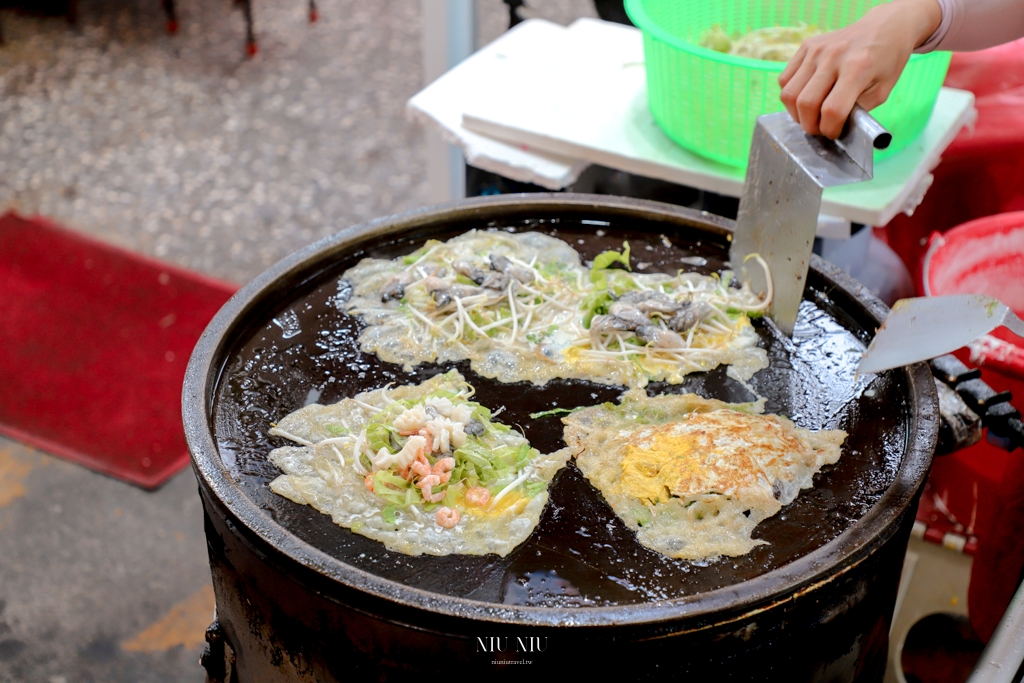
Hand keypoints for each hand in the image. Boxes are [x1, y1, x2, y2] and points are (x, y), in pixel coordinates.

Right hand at [778, 0, 941, 138]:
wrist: (884, 28)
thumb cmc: (886, 61)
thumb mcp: (882, 91)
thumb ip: (857, 111)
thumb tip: (833, 128)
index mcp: (858, 67)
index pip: (832, 110)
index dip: (830, 129)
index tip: (834, 133)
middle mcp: (833, 56)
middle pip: (806, 103)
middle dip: (810, 125)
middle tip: (819, 128)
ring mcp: (816, 50)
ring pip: (789, 94)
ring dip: (796, 113)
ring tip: (810, 115)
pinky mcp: (806, 46)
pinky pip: (785, 80)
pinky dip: (791, 96)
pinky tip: (805, 97)